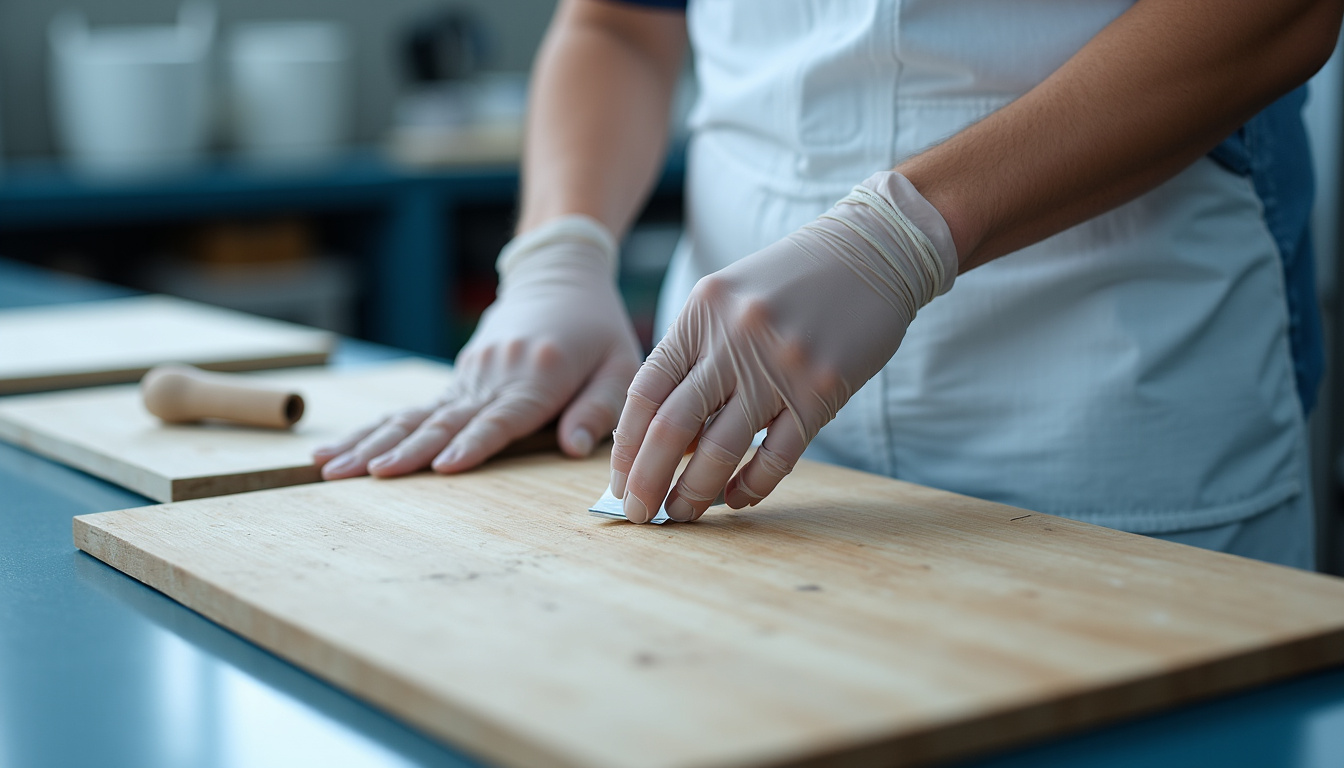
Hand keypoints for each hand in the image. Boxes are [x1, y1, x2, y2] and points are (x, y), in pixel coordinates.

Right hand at [316, 216, 640, 478]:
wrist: (559, 277)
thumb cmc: (597, 329)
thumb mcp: (619, 364)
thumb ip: (598, 408)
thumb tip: (574, 449)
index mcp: (537, 374)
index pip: (500, 418)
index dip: (473, 444)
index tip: (442, 466)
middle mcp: (493, 375)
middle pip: (442, 420)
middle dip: (401, 451)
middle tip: (362, 477)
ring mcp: (468, 376)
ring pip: (413, 415)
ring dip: (369, 442)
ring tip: (327, 466)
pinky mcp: (456, 380)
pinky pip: (410, 410)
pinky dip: (371, 431)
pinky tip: (333, 450)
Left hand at [609, 173, 957, 521]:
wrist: (870, 251)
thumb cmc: (790, 281)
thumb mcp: (727, 300)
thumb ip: (694, 356)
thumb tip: (665, 439)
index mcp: (700, 313)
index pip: (646, 390)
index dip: (626, 444)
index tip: (617, 480)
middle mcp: (734, 339)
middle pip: (672, 426)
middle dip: (647, 479)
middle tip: (636, 513)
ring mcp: (779, 366)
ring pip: (721, 448)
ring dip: (694, 491)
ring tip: (681, 515)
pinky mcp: (822, 391)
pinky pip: (777, 455)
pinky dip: (751, 485)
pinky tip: (734, 500)